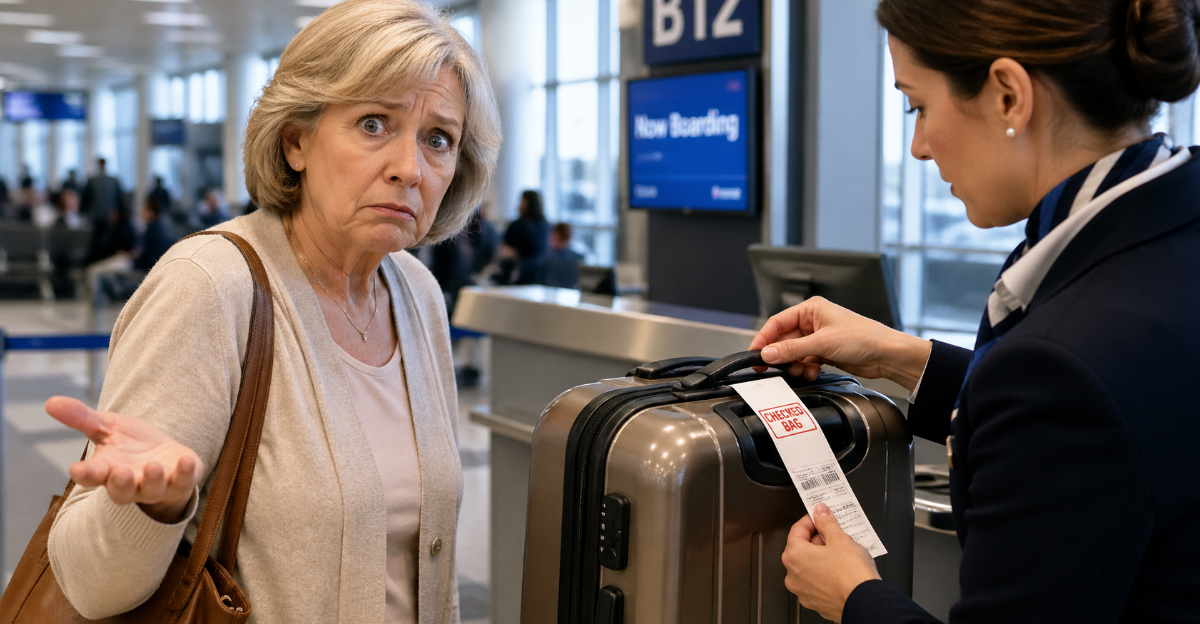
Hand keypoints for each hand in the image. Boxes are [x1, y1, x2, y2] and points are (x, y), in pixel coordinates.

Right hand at [45, 396, 203, 523]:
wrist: (166, 458)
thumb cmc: (131, 445)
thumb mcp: (107, 427)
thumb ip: (82, 418)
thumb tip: (50, 401)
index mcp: (107, 470)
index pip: (91, 476)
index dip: (85, 474)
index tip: (76, 470)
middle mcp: (131, 483)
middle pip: (121, 491)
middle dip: (121, 483)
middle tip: (121, 472)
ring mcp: (157, 485)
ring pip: (152, 490)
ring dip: (153, 479)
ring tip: (153, 465)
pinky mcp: (181, 481)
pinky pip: (185, 481)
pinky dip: (187, 473)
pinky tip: (187, 460)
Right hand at [749, 297, 930, 390]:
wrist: (887, 355)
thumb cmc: (864, 338)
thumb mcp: (822, 342)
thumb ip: (792, 349)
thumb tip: (768, 353)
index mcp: (811, 309)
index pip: (778, 322)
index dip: (764, 338)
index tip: (754, 353)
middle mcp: (814, 322)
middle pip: (785, 340)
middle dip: (781, 355)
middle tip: (769, 368)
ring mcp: (820, 338)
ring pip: (794, 353)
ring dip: (795, 364)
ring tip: (801, 370)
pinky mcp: (825, 352)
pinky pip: (805, 361)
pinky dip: (806, 368)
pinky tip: (812, 371)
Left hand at [782, 503, 880, 622]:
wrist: (865, 603)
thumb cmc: (851, 574)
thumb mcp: (840, 539)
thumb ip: (827, 522)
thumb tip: (821, 512)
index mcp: (794, 556)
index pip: (797, 530)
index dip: (811, 520)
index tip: (820, 517)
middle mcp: (793, 575)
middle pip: (801, 549)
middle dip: (818, 539)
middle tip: (834, 534)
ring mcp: (803, 591)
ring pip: (809, 567)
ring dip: (821, 557)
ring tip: (841, 552)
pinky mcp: (815, 602)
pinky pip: (816, 582)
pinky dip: (825, 574)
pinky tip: (840, 569)